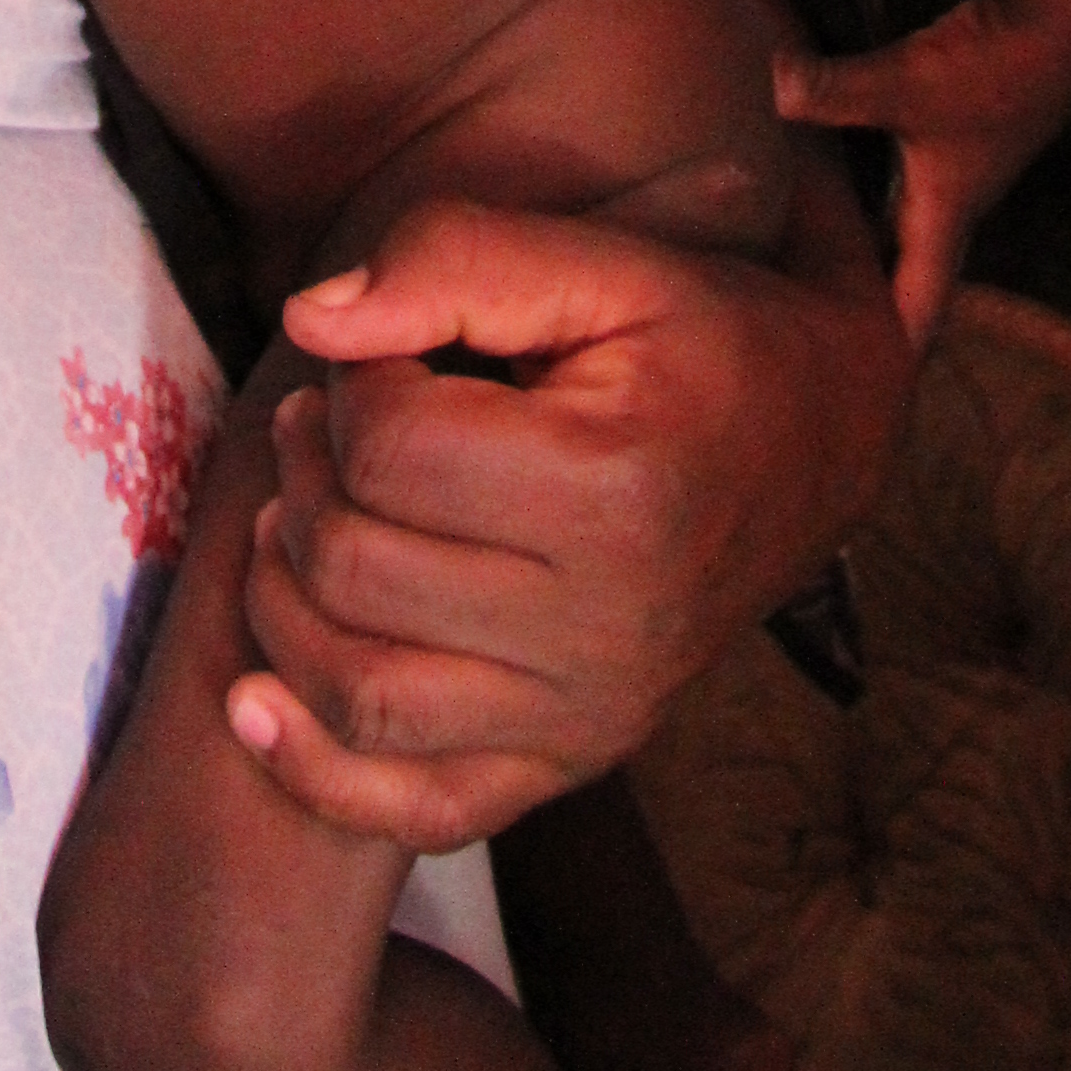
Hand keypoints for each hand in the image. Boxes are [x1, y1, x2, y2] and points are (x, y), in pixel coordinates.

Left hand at [221, 184, 909, 851]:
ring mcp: (590, 718)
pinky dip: (316, 771)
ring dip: (284, 599)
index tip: (382, 355)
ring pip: (361, 693)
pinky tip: (253, 701)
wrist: (817, 446)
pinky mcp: (571, 767)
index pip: (388, 447)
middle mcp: (605, 628)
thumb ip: (455, 260)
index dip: (350, 382)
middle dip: (303, 478)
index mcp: (615, 490)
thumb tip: (312, 321)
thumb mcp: (603, 262)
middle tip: (318, 422)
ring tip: (293, 519)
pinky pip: (415, 810)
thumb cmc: (700, 342)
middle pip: (357, 567)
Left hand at [772, 0, 1070, 348]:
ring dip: (874, 246)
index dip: (899, 348)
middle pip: (909, 267)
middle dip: (877, 305)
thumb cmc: (991, 67)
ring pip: (906, 219)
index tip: (873, 400)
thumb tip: (772, 86)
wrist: (1062, 19)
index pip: (922, 299)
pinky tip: (843, 176)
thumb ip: (836, 90)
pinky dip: (873, 188)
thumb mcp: (905, 83)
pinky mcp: (955, 121)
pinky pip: (903, 172)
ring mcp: (959, 160)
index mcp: (946, 212)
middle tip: (831, 344)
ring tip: (825, 274)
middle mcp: (954, 197)